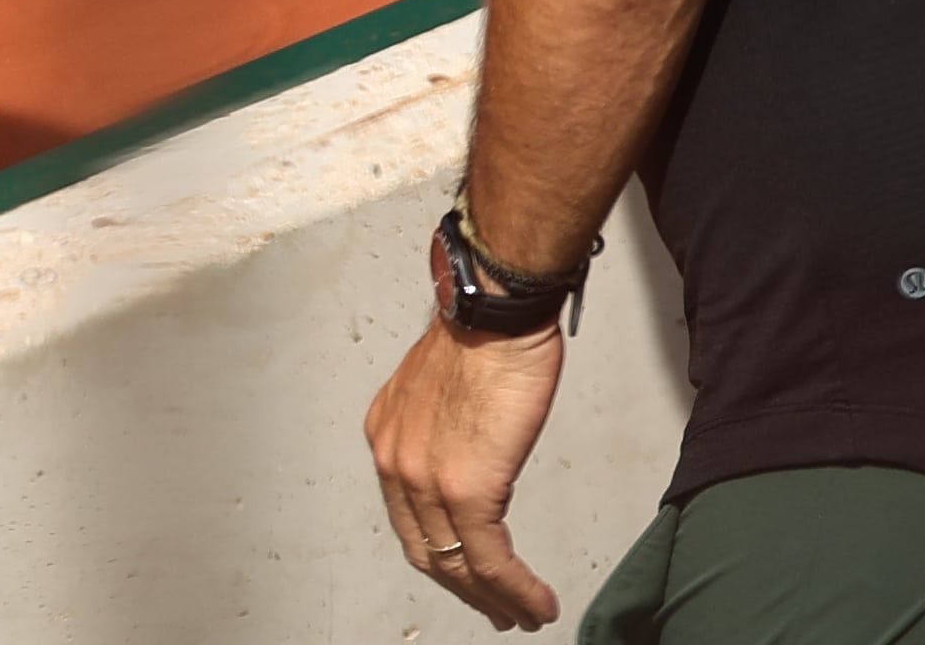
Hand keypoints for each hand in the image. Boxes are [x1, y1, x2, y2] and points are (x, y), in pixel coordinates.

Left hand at [365, 284, 570, 630]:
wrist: (497, 310)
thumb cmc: (486, 330)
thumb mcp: (447, 382)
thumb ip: (448, 424)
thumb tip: (472, 444)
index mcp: (390, 436)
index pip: (410, 516)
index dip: (441, 553)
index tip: (466, 570)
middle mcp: (397, 462)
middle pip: (427, 551)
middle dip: (464, 588)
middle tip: (495, 608)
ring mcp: (426, 480)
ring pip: (458, 564)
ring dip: (494, 599)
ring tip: (521, 615)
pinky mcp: (467, 489)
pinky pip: (489, 558)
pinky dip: (515, 589)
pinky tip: (534, 602)